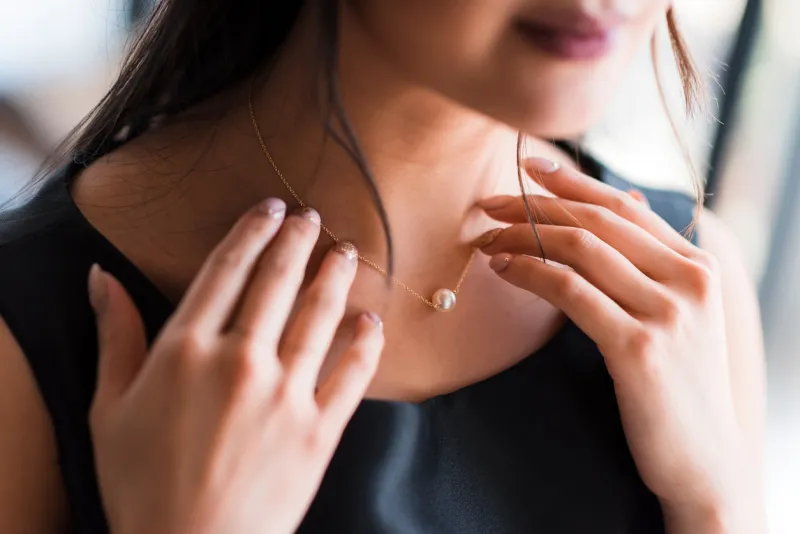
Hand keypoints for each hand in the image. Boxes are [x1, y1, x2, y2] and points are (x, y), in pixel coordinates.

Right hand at [87, 199, 383, 533]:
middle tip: (313, 218)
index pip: (226, 270)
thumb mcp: (109, 409)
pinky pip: (351, 374)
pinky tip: (372, 321)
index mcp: (186, 350)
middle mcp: (240, 361)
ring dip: (335, 277)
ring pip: (319, 316)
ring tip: (346, 252)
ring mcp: (285, 394)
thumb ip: (115, 336)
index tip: (271, 208)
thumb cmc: (141, 485)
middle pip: (277, 282)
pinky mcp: (320, 430)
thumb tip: (102, 276)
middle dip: (298, 242)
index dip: (252, 232)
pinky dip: (365, 344)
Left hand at [478, 158, 760, 530]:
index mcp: (699, 266)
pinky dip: (529, 272)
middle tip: (489, 204)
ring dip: (522, 236)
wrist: (706, 461)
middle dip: (536, 206)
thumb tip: (619, 205)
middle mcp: (689, 280)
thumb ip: (651, 264)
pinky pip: (569, 290)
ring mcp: (667, 313)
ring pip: (579, 249)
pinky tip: (504, 270)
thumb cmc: (681, 388)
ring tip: (486, 240)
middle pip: (598, 221)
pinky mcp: (638, 348)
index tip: (531, 169)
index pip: (626, 207)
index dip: (574, 183)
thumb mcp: (680, 316)